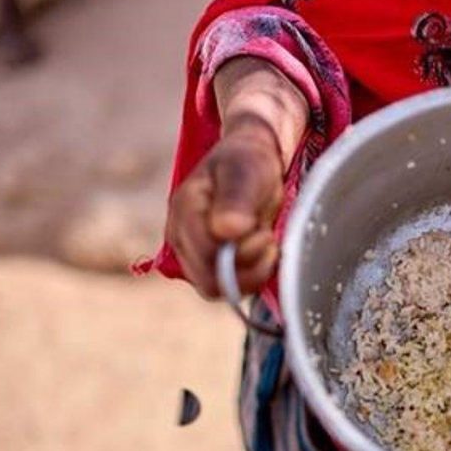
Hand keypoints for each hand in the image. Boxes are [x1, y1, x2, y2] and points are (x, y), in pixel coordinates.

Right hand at [167, 115, 284, 297]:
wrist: (252, 161)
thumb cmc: (247, 162)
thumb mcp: (245, 171)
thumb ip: (235, 199)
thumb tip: (227, 231)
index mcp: (185, 211)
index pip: (206, 257)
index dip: (241, 254)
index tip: (265, 234)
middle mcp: (182, 237)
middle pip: (210, 282)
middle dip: (247, 267)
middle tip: (268, 239)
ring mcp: (194, 253)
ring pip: (220, 289)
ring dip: (252, 272)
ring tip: (267, 241)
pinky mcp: (210, 263)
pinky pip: (230, 286)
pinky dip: (252, 275)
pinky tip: (264, 252)